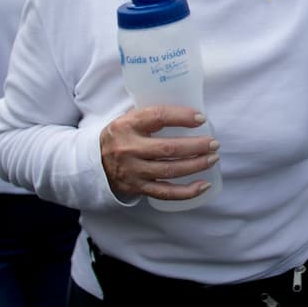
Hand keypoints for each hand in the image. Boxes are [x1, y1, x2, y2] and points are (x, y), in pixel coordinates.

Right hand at [99, 106, 219, 201]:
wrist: (93, 162)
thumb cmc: (121, 136)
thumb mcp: (129, 119)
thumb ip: (152, 116)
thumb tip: (192, 113)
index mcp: (128, 125)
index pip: (157, 117)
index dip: (181, 117)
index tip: (201, 118)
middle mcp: (129, 148)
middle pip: (168, 148)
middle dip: (195, 146)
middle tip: (214, 143)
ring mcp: (133, 171)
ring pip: (169, 170)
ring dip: (195, 165)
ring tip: (212, 159)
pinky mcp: (137, 187)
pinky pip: (165, 192)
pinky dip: (186, 191)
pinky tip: (203, 185)